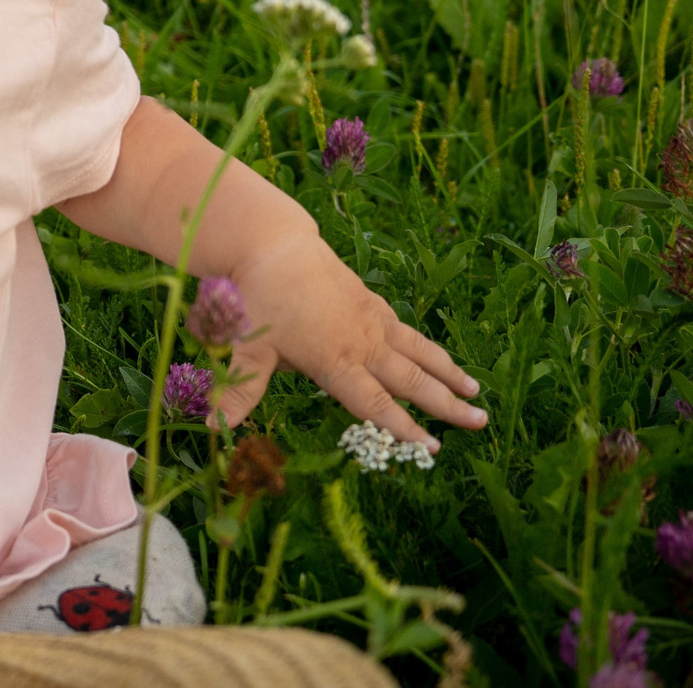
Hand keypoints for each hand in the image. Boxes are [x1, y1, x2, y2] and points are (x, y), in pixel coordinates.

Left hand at [209, 231, 485, 450]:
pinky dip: (424, 344)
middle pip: (410, 380)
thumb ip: (238, 392)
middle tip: (480, 423)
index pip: (375, 404)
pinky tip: (435, 354)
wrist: (271, 244)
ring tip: (476, 391)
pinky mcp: (368, 301)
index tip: (433, 448)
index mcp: (335, 361)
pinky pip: (403, 328)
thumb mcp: (245, 349)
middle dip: (445, 405)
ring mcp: (369, 319)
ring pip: (416, 351)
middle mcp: (361, 343)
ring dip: (447, 372)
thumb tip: (212, 427)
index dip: (404, 428)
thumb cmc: (257, 299)